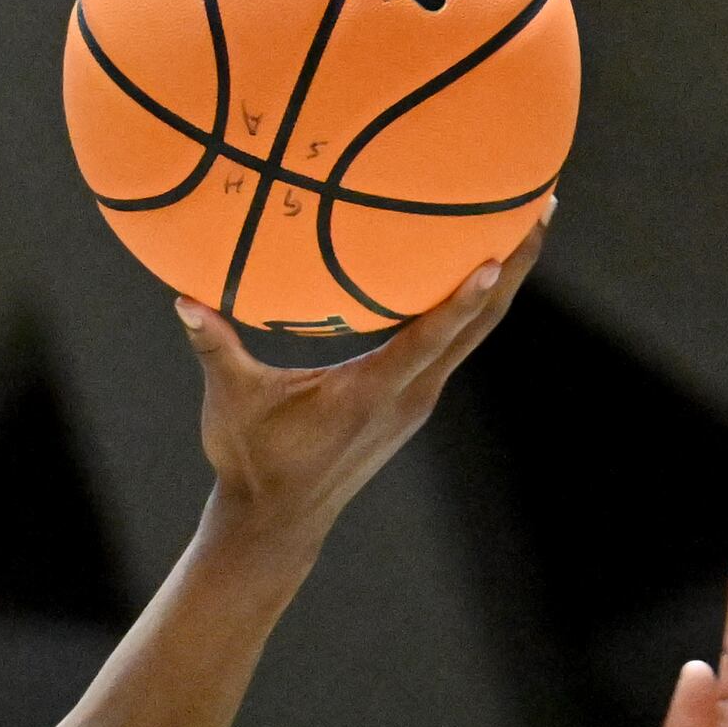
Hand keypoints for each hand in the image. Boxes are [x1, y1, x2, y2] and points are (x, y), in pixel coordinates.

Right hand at [183, 211, 547, 535]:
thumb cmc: (253, 462)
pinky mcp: (413, 401)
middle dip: (516, 263)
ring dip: (507, 278)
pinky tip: (479, 265)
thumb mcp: (232, 404)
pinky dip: (475, 301)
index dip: (464, 299)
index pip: (430, 339)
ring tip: (531, 218)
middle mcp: (410, 396)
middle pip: (480, 324)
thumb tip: (183, 299)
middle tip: (543, 203)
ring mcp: (418, 400)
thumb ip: (215, 349)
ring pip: (477, 331)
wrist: (278, 523)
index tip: (497, 255)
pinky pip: (455, 341)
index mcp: (373, 393)